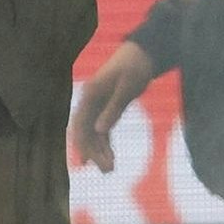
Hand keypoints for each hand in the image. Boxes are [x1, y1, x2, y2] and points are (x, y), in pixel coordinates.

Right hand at [71, 41, 157, 171]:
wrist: (144, 53)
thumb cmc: (135, 67)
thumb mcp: (126, 88)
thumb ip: (112, 109)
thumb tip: (99, 130)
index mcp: (90, 95)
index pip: (80, 124)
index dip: (82, 144)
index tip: (88, 162)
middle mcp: (90, 101)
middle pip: (85, 131)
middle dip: (93, 152)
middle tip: (107, 170)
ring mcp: (98, 105)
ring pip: (94, 133)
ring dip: (100, 151)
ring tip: (110, 169)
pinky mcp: (108, 108)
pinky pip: (103, 130)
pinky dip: (106, 144)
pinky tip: (110, 157)